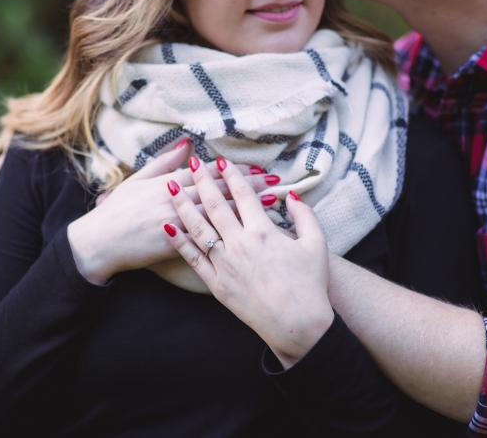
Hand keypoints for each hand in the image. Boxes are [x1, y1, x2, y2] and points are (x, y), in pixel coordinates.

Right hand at [67, 142, 277, 284]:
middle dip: (250, 185)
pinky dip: (229, 233)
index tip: (258, 167)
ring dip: (246, 206)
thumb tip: (186, 144)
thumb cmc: (117, 210)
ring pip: (217, 212)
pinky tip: (248, 234)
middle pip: (219, 190)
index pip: (207, 173)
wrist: (99, 242)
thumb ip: (164, 162)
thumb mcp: (137, 180)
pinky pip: (206, 237)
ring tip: (271, 201)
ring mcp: (174, 221)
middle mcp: (174, 199)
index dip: (234, 170)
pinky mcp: (173, 242)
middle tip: (276, 180)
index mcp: (167, 183)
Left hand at [164, 157, 333, 367]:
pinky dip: (179, 242)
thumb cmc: (310, 285)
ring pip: (198, 228)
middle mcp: (240, 244)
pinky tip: (169, 228)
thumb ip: (305, 216)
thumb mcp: (316, 245)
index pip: (243, 195)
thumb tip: (292, 196)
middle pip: (215, 205)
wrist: (298, 325)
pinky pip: (193, 259)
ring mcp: (226, 264)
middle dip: (202, 181)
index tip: (221, 161)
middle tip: (192, 163)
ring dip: (183, 205)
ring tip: (170, 187)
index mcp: (264, 232)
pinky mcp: (217, 284)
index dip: (231, 175)